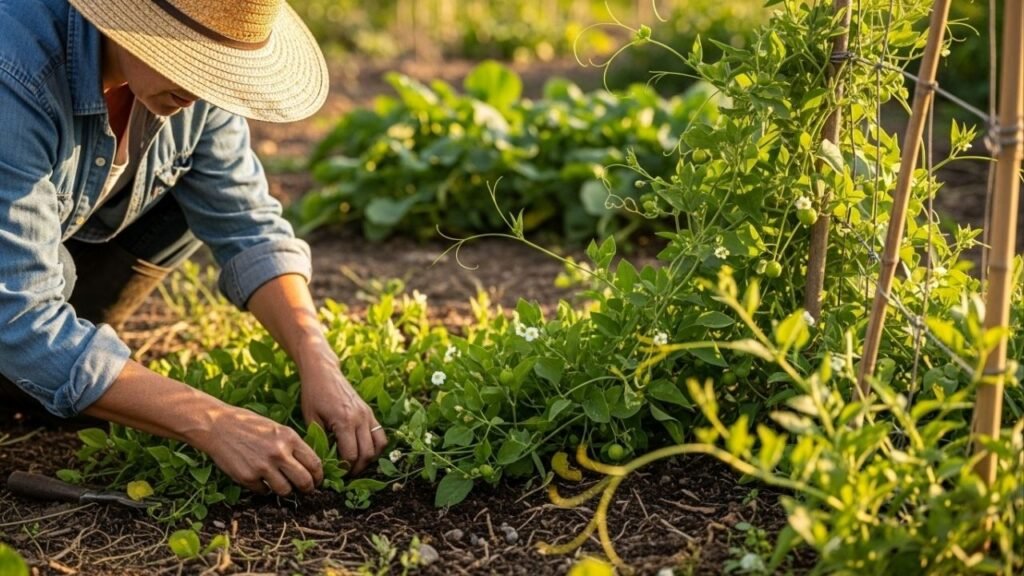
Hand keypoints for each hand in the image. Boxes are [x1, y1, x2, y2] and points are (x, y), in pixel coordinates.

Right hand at [194, 405, 323, 495]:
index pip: (314, 463)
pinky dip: (264, 488)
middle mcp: (279, 453)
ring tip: (281, 483)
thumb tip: (310, 466)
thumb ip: (293, 445)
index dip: (318, 476)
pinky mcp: (247, 477)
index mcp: (289, 438)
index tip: (317, 480)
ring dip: (285, 490)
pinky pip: (264, 491)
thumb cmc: (249, 425)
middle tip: (305, 489)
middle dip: (307, 488)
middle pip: (304, 481)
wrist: (218, 425)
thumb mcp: (277, 428)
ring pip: (285, 490)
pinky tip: (259, 478)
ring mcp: (262, 467)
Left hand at [300, 357, 386, 475]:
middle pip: (367, 454)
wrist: (324, 372)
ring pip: (378, 446)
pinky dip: (375, 446)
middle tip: (345, 473)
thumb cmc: (313, 394)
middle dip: (357, 468)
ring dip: (369, 458)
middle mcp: (361, 419)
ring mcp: (368, 415)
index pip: (351, 455)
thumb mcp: (311, 418)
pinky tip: (363, 450)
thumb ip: (319, 440)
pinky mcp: (370, 412)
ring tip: (356, 463)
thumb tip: (323, 462)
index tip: (335, 473)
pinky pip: (380, 434)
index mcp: (344, 421)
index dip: (344, 469)